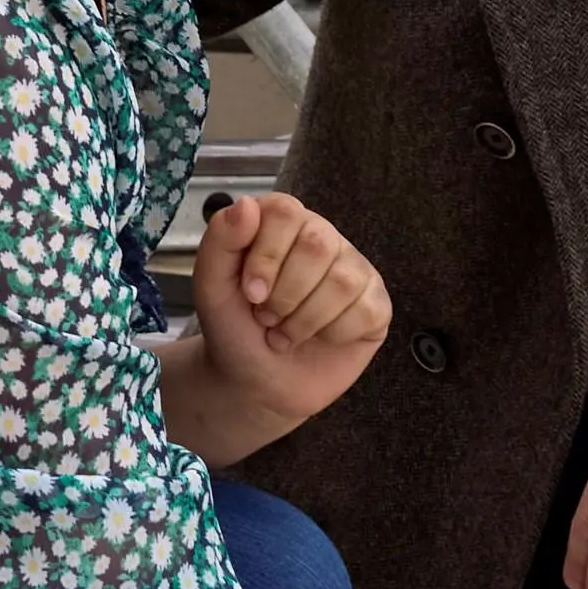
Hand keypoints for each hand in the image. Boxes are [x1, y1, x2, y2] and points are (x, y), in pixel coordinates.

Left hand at [159, 193, 389, 464]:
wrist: (255, 384)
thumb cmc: (235, 329)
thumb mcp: (211, 287)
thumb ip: (220, 241)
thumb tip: (247, 204)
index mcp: (283, 224)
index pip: (285, 212)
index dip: (266, 255)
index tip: (250, 293)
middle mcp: (323, 238)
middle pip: (318, 244)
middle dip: (285, 294)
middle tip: (267, 317)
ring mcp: (354, 270)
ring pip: (343, 282)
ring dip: (304, 321)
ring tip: (286, 332)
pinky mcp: (376, 305)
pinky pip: (365, 311)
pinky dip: (333, 335)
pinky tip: (320, 339)